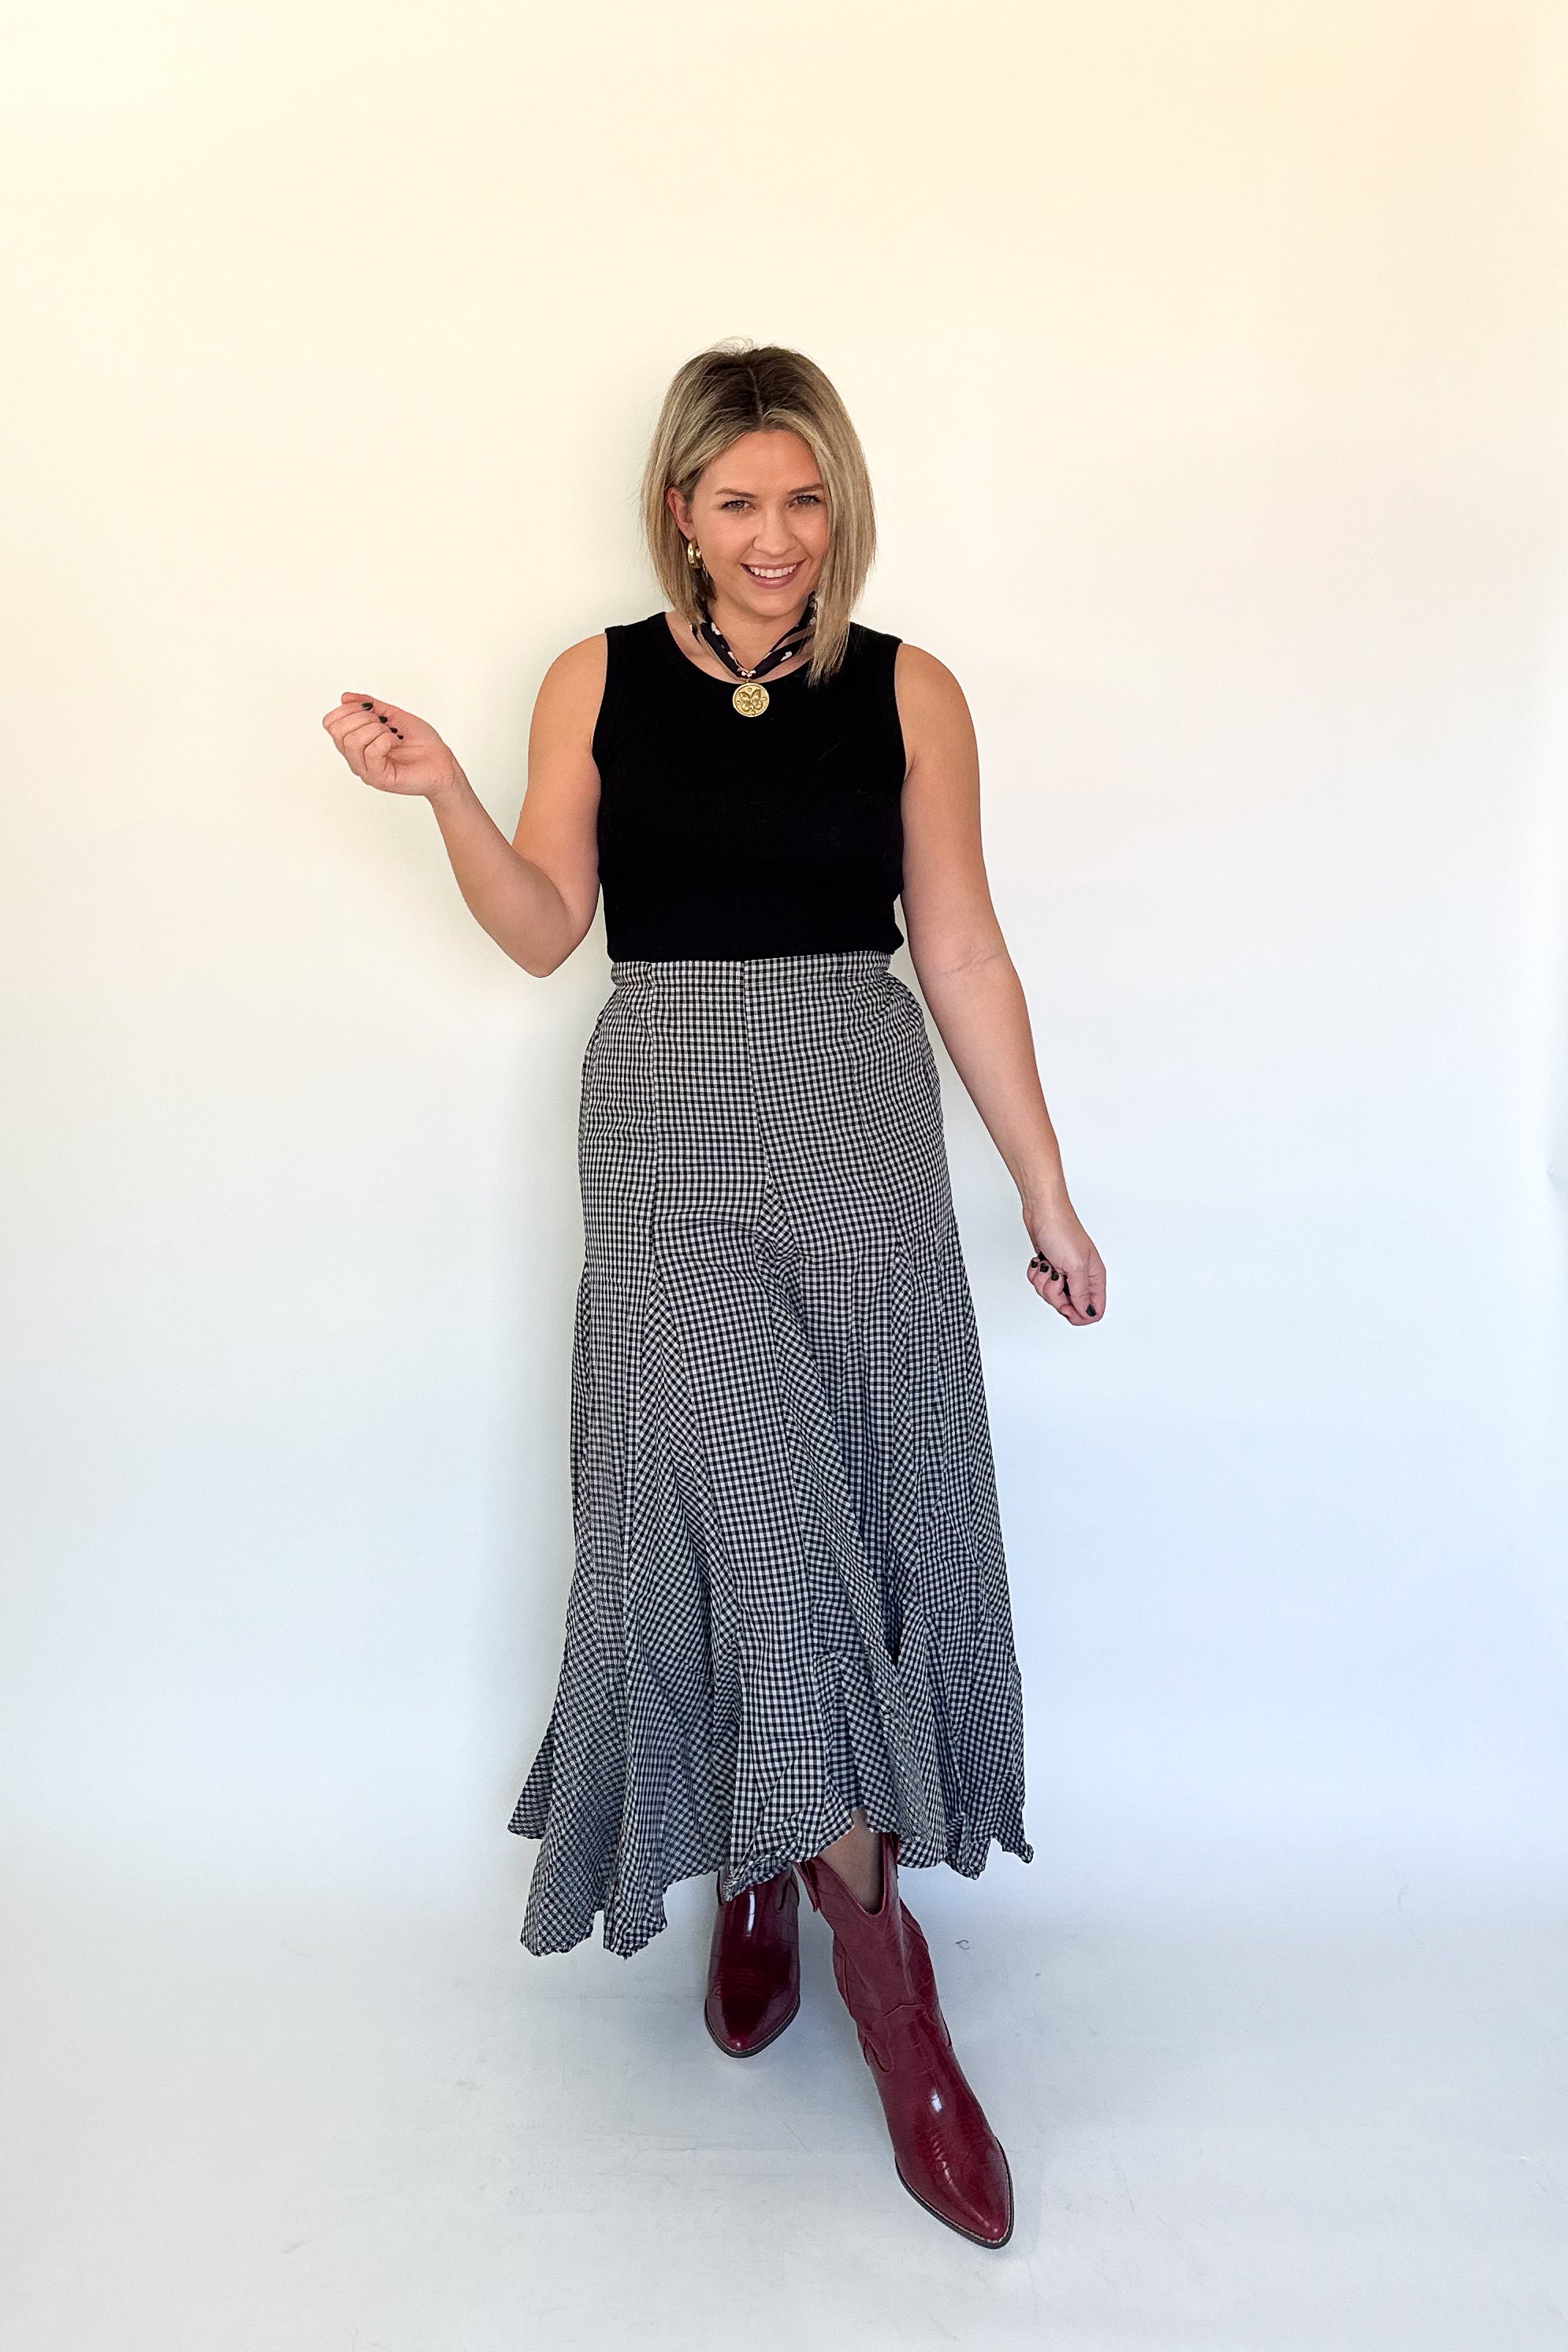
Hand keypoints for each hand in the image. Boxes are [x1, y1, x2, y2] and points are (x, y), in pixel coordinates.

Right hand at [320, 691, 464, 800]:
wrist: (443, 764)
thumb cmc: (422, 743)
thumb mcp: (393, 715)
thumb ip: (370, 705)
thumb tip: (345, 697)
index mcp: (357, 744)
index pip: (330, 724)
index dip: (347, 710)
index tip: (370, 709)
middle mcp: (357, 759)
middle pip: (339, 731)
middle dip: (363, 718)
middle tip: (385, 724)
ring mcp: (367, 771)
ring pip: (352, 741)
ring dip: (375, 730)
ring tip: (392, 735)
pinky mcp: (380, 779)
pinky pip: (371, 753)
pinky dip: (385, 740)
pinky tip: (395, 742)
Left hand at [1024, 1201, 1104, 1324]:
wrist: (1042, 1212)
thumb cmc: (1062, 1231)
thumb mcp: (1075, 1267)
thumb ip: (1082, 1294)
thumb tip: (1087, 1313)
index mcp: (1094, 1277)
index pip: (1095, 1310)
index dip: (1078, 1314)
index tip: (1066, 1304)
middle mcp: (1081, 1277)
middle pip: (1070, 1306)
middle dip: (1055, 1295)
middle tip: (1055, 1278)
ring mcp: (1064, 1273)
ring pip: (1052, 1296)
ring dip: (1043, 1283)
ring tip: (1047, 1265)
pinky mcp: (1049, 1267)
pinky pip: (1040, 1284)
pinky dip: (1035, 1275)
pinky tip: (1039, 1262)